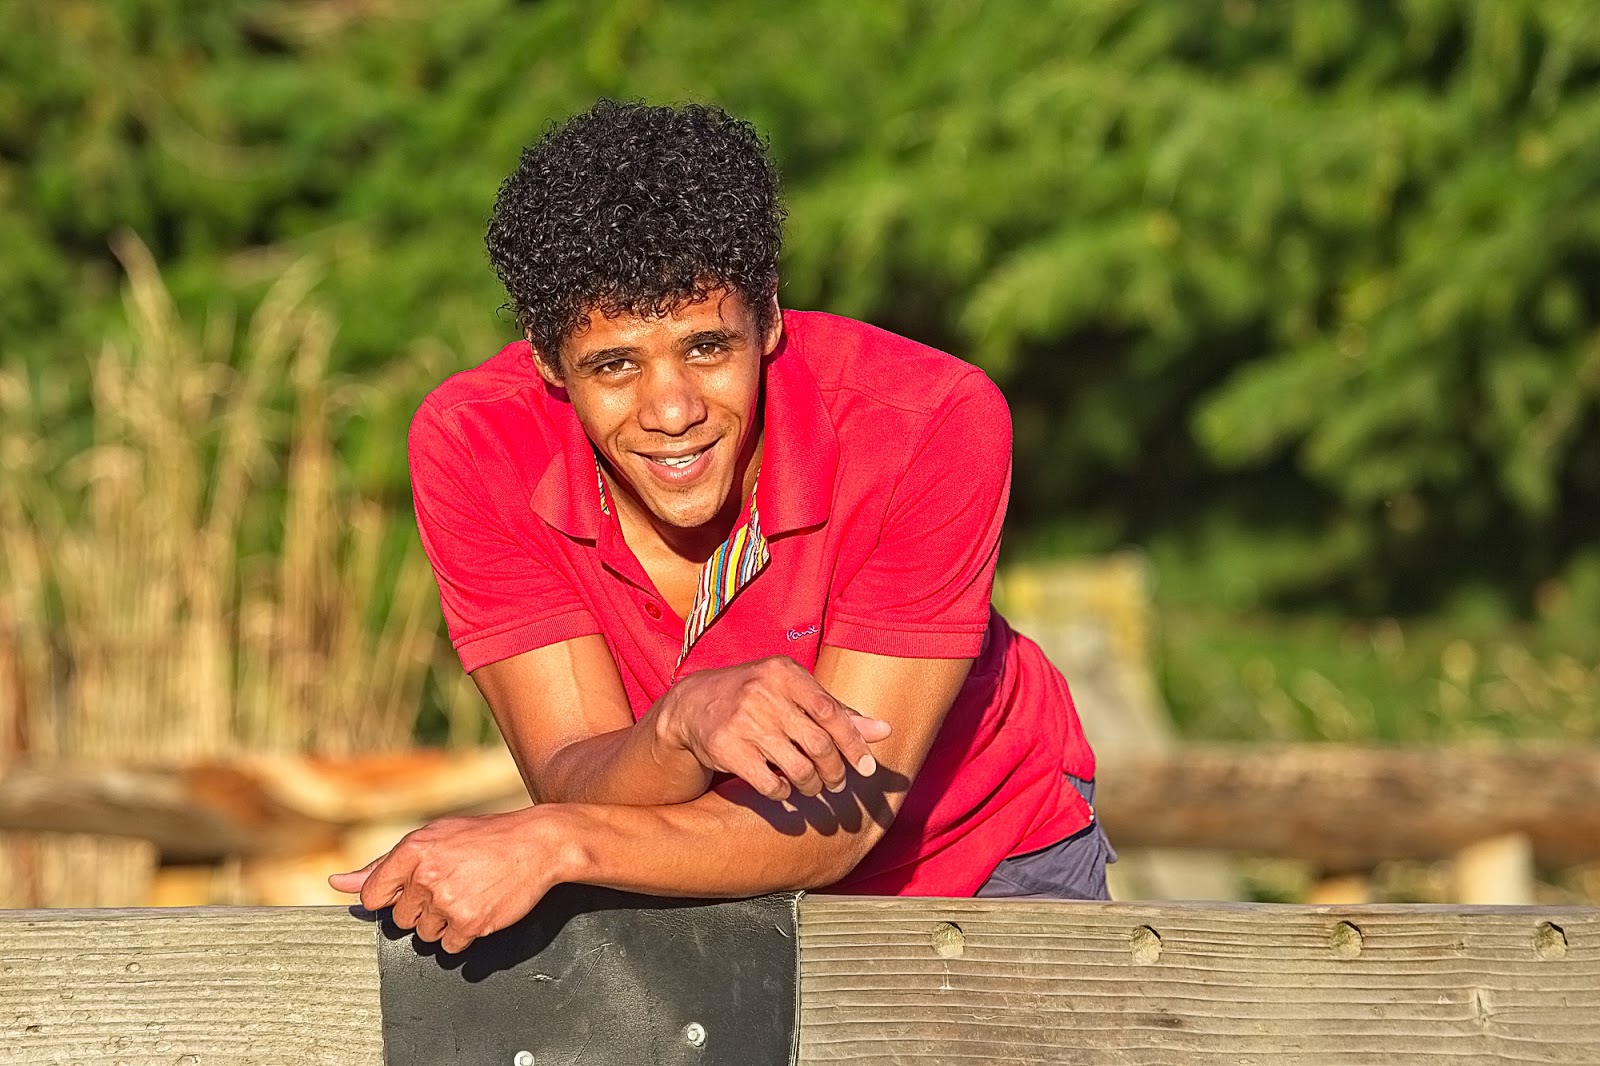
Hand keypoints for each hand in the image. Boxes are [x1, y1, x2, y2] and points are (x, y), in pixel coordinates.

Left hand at [328, 808, 563, 953]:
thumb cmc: (484, 838)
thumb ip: (382, 865)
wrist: (537, 843)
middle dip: (422, 907)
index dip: (393, 896)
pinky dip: (463, 933)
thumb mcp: (432, 838)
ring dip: (443, 922)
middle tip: (452, 884)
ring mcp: (448, 902)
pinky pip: (449, 946)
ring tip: (468, 893)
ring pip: (424, 935)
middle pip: (401, 919)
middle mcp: (426, 876)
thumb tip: (338, 883)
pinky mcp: (470, 923)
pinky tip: (479, 907)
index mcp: (413, 850)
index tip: (414, 888)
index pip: (374, 895)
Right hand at [655, 656, 891, 800]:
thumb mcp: (793, 692)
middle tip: (838, 783)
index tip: (868, 768)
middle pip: (818, 744)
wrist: (693, 704)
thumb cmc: (756, 696)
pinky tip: (783, 789)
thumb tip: (885, 730)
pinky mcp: (725, 749)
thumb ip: (837, 711)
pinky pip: (769, 784)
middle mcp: (763, 693)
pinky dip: (784, 793)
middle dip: (835, 770)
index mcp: (784, 673)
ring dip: (812, 785)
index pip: (830, 711)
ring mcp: (742, 722)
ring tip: (813, 786)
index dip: (854, 743)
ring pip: (798, 768)